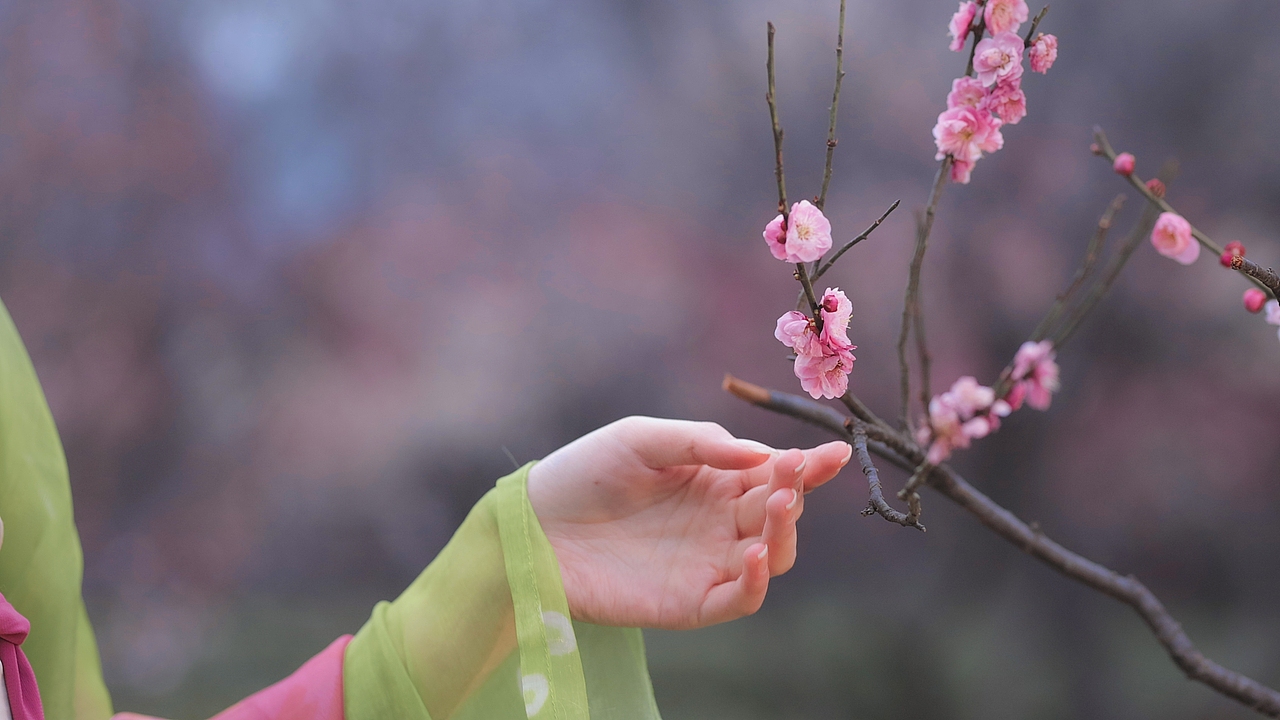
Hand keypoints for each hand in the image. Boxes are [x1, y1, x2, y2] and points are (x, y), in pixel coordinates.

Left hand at [527, 416, 850, 629]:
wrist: (533, 525)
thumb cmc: (585, 473)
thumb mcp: (642, 439)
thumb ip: (700, 444)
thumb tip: (761, 456)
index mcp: (715, 479)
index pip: (775, 473)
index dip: (809, 465)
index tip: (836, 450)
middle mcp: (720, 522)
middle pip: (780, 513)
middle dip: (796, 492)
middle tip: (793, 475)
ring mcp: (707, 563)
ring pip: (771, 556)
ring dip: (784, 534)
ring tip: (779, 507)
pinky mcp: (688, 601)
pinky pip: (737, 599)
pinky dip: (754, 583)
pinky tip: (750, 554)